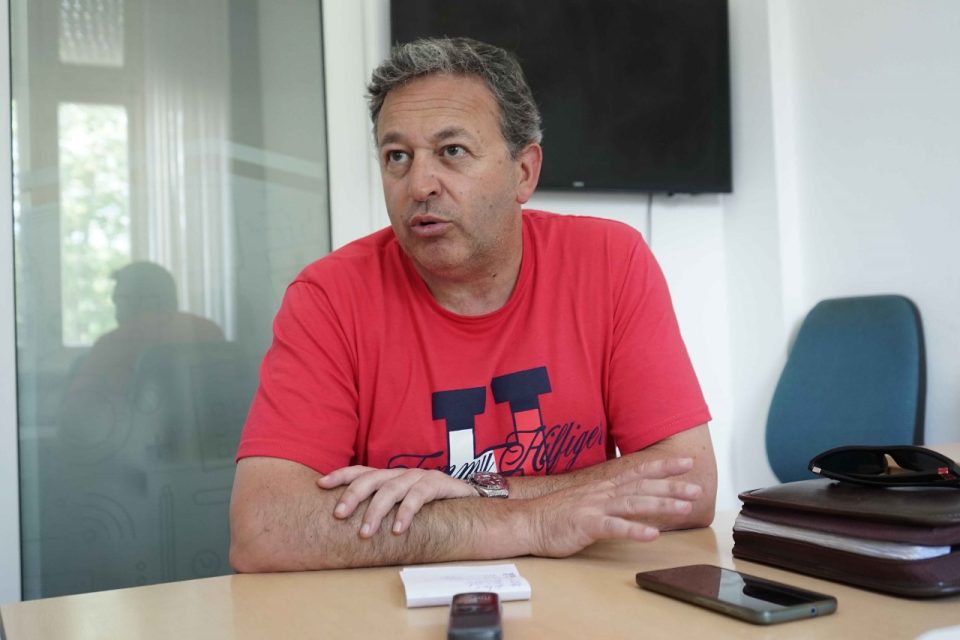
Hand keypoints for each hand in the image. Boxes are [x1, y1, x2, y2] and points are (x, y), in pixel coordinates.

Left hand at [317, 466, 477, 537]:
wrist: (468, 500)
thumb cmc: (429, 505)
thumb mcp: (401, 505)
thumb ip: (382, 509)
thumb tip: (350, 526)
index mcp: (389, 477)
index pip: (360, 471)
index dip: (340, 475)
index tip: (320, 484)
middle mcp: (400, 474)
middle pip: (371, 479)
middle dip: (352, 495)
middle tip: (338, 515)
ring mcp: (418, 477)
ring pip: (391, 490)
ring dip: (376, 511)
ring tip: (365, 532)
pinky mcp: (436, 484)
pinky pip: (417, 497)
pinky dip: (406, 513)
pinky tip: (398, 529)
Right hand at [528, 457, 701, 557]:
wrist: (526, 521)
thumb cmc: (556, 514)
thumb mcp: (587, 500)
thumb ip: (609, 499)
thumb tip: (632, 499)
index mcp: (604, 487)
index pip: (638, 471)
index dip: (664, 466)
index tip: (687, 462)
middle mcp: (603, 493)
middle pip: (643, 487)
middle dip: (672, 486)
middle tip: (698, 488)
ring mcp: (594, 507)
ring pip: (634, 504)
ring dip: (661, 505)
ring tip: (684, 508)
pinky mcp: (585, 525)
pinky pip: (613, 528)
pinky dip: (634, 530)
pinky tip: (652, 535)